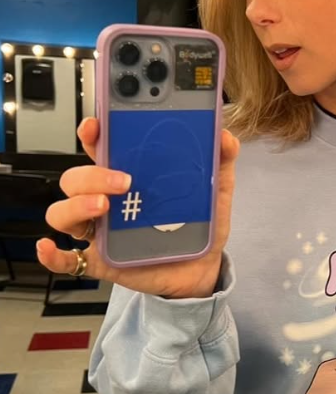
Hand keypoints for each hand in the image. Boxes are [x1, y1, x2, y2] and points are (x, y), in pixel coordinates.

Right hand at [36, 117, 239, 298]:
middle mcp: (108, 199)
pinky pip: (67, 259)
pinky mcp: (101, 260)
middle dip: (92, 174)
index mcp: (130, 174)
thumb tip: (226, 138)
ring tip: (104, 208)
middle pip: (77, 177)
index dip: (93, 134)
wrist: (203, 267)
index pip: (101, 148)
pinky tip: (51, 247)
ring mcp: (101, 230)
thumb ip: (220, 162)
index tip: (96, 126)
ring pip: (64, 211)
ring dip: (75, 205)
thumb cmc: (201, 223)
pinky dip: (53, 254)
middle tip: (124, 181)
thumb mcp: (215, 190)